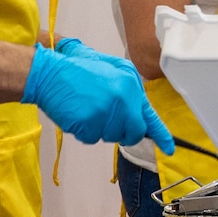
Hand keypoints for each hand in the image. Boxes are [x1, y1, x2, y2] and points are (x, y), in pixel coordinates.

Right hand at [22, 44, 175, 152]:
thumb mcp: (110, 68)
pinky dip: (84, 131)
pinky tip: (78, 114)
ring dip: (100, 129)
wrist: (48, 73)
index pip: (149, 115)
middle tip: (106, 120)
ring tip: (87, 109)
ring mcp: (106, 112)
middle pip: (133, 132)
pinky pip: (92, 139)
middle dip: (123, 132)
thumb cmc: (76, 70)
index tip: (169, 148)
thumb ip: (127, 88)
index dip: (160, 135)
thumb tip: (138, 108)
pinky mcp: (90, 123)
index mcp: (129, 84)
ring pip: (111, 136)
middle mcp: (122, 99)